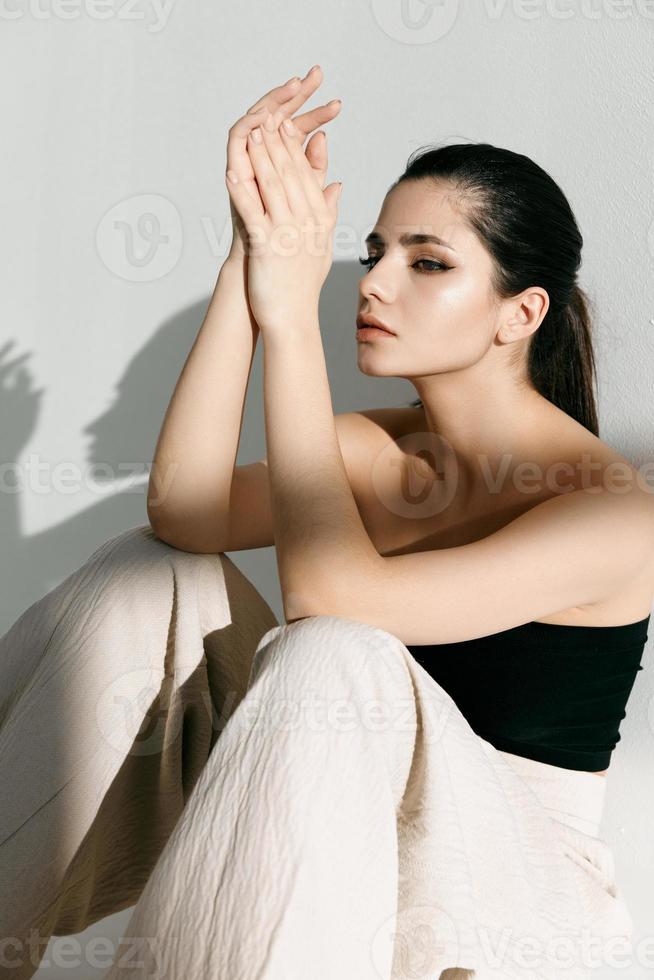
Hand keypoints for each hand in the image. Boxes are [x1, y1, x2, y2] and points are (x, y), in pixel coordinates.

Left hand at [225, 103, 341, 334]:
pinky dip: (241, 191)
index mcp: (319, 218)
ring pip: (272, 186)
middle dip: (277, 141)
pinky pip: (252, 213)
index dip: (293, 145)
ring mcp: (286, 233)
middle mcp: (306, 222)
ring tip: (250, 134)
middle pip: (290, 173)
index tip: (283, 123)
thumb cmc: (303, 283)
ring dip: (260, 157)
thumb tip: (335, 182)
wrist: (293, 317)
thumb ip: (328, 210)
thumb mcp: (322, 243)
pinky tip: (232, 173)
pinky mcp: (266, 247)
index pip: (306, 173)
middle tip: (266, 116)